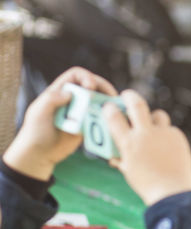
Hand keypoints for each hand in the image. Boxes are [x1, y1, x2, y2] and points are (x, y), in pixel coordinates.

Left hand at [3, 67, 118, 179]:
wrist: (40, 154)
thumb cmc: (35, 132)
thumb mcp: (38, 113)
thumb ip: (51, 99)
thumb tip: (69, 93)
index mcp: (59, 90)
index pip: (77, 75)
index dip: (87, 77)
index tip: (91, 87)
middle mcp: (72, 98)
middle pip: (93, 85)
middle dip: (104, 89)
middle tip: (111, 99)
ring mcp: (81, 111)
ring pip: (100, 101)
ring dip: (109, 103)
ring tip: (116, 110)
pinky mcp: (87, 124)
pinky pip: (101, 117)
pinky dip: (109, 117)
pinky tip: (113, 122)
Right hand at [102, 90, 190, 204]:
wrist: (173, 191)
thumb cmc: (147, 184)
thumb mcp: (129, 171)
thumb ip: (122, 159)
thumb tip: (114, 157)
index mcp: (128, 143)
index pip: (114, 117)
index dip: (110, 108)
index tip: (109, 106)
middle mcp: (145, 134)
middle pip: (137, 104)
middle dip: (130, 96)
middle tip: (127, 95)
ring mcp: (163, 133)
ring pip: (158, 115)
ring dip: (153, 117)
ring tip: (152, 125)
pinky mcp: (177, 136)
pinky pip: (170, 130)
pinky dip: (166, 136)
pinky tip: (167, 147)